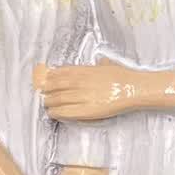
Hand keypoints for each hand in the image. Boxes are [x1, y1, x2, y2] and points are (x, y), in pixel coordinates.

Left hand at [37, 59, 174, 121]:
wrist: (134, 88)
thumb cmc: (124, 76)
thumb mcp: (109, 65)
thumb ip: (100, 64)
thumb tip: (99, 61)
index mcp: (86, 70)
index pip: (62, 72)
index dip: (51, 77)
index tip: (44, 79)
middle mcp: (81, 82)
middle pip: (57, 85)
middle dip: (47, 90)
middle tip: (41, 93)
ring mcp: (83, 96)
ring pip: (59, 98)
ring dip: (49, 101)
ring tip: (45, 104)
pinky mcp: (87, 109)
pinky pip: (67, 111)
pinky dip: (56, 112)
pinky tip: (51, 113)